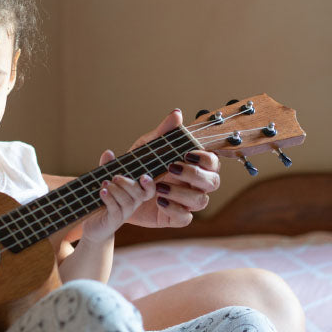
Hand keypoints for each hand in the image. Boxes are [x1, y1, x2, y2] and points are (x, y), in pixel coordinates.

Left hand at [80, 151, 155, 242]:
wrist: (93, 225)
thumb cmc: (101, 201)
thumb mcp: (105, 182)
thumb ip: (107, 167)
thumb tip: (108, 152)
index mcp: (133, 194)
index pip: (149, 190)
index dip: (150, 184)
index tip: (143, 176)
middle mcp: (132, 205)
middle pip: (139, 195)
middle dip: (128, 184)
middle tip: (115, 177)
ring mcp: (123, 214)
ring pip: (127, 202)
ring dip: (116, 190)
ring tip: (105, 184)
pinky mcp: (113, 221)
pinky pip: (115, 210)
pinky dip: (109, 199)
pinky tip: (102, 192)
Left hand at [124, 109, 220, 227]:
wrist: (118, 191)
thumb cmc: (138, 166)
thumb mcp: (147, 147)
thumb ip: (163, 132)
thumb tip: (176, 113)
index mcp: (192, 164)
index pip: (213, 161)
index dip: (206, 159)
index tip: (188, 154)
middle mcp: (194, 184)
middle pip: (213, 182)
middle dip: (195, 175)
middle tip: (171, 168)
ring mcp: (186, 202)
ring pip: (201, 201)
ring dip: (181, 193)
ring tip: (159, 187)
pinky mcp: (176, 217)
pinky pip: (185, 218)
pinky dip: (174, 210)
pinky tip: (160, 201)